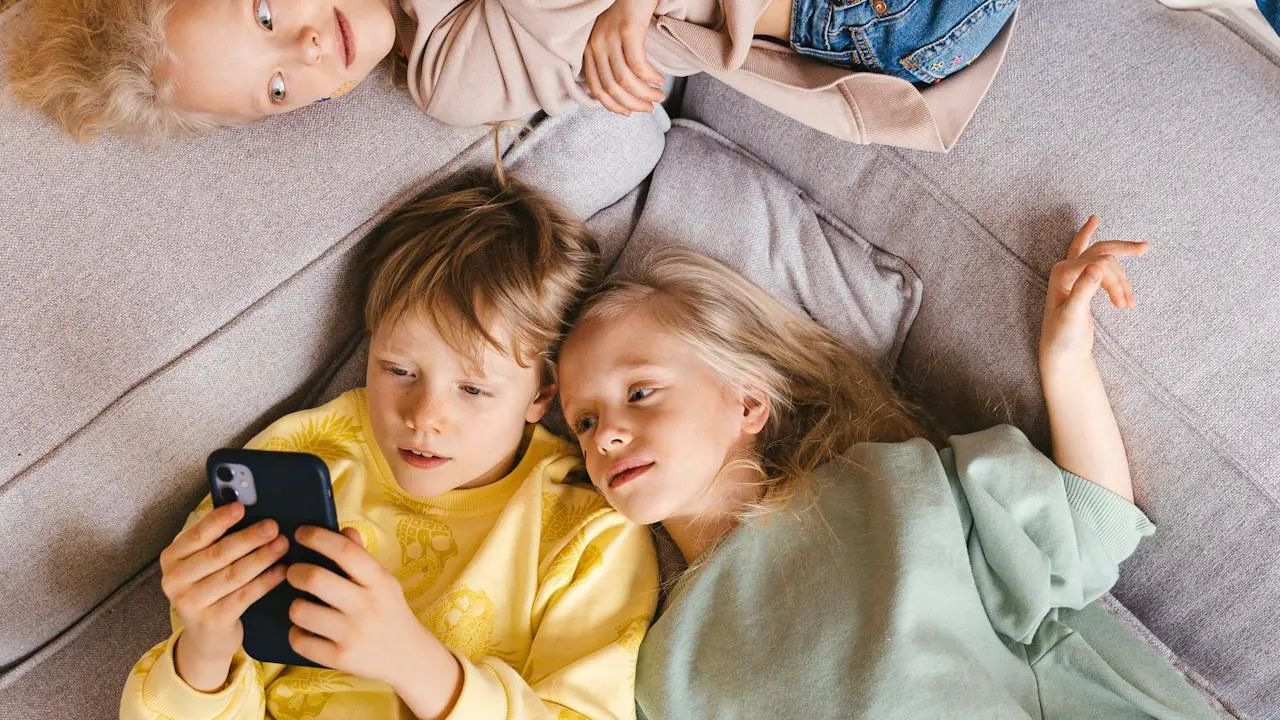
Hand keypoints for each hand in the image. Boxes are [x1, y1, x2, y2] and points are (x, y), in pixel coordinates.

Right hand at [159, 502, 288, 690]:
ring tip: (282, 545)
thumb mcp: (203, 563)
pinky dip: (265, 581)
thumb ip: (217, 539)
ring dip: (262, 557)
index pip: (197, 535)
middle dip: (249, 538)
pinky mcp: (211, 621)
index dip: (220, 520)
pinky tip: (281, 571)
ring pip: (233, 575)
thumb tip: (249, 509)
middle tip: (273, 527)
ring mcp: (191, 603)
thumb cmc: (209, 588)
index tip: (241, 507)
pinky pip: (244, 596)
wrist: (206, 637)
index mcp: (172, 558)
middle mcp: (175, 581)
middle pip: (218, 554)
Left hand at [287, 527, 461, 717]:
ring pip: (301, 611)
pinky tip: (306, 630)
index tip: (301, 532)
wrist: (409, 657)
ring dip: (294, 605)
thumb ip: (362, 556)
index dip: (317, 537)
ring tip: (302, 605)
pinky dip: (296, 633)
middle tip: (293, 573)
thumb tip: (343, 531)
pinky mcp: (340, 658)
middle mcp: (367, 606)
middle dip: (295, 572)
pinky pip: (300, 640)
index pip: (345, 551)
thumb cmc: (390, 612)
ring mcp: (353, 634)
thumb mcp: (384, 582)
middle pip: (315, 579)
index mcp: (379, 581)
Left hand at [584, 0, 665, 115]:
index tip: (629, 113)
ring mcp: (611, 37)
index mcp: (590, 50)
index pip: (596, 89)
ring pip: (625, 80)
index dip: (613, 106)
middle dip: (633, 104)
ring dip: (645, 94)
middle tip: (650, 108)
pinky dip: (650, 78)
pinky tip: (660, 80)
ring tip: (659, 96)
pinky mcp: (628, 30)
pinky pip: (638, 65)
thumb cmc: (627, 12)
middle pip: (612, 88)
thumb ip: (611, 60)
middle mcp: (596, 44)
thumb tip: (622, 91)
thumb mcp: (612, 38)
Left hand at [1040, 216, 1148, 374]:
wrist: (1062, 352)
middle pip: (1100, 249)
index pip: (1098, 264)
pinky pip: (1099, 261)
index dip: (1114, 282)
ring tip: (1130, 304)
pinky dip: (1117, 268)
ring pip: (1106, 260)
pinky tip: (1129, 273)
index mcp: (1062, 273)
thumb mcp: (1073, 315)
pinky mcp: (1083, 282)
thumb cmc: (1063, 337)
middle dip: (1124, 249)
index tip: (1123, 305)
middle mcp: (1066, 268)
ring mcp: (1074, 274)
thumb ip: (1082, 290)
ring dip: (1122, 278)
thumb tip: (1097, 267)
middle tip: (1146, 248)